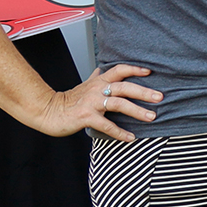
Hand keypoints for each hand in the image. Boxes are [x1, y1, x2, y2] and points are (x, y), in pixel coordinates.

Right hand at [35, 64, 160, 141]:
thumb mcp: (84, 85)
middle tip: (160, 97)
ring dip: (137, 111)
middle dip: (143, 91)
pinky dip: (120, 132)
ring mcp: (91, 103)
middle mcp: (97, 90)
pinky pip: (106, 125)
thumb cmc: (68, 100)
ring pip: (118, 104)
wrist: (46, 111)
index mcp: (98, 82)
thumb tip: (102, 68)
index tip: (150, 72)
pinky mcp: (86, 117)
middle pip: (124, 87)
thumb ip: (95, 77)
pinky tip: (131, 137)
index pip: (119, 70)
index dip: (135, 70)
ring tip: (152, 117)